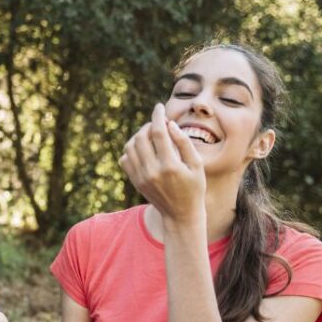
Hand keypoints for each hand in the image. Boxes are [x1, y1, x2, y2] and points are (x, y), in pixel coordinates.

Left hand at [119, 104, 205, 225]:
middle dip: (149, 125)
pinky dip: (131, 149)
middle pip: (141, 137)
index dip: (157, 116)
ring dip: (139, 136)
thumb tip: (169, 124)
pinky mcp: (135, 181)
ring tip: (151, 136)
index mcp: (170, 166)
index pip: (158, 132)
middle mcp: (152, 171)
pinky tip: (144, 149)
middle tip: (158, 124)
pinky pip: (125, 159)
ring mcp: (141, 177)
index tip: (159, 107)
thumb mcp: (197, 165)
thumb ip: (184, 143)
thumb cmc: (193, 187)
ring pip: (130, 146)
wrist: (180, 214)